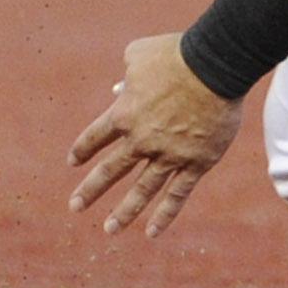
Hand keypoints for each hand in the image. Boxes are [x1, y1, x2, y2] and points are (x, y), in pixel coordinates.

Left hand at [67, 33, 240, 238]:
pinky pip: (177, 195)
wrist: (214, 66)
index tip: (73, 163)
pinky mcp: (195, 163)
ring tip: (109, 229)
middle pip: (110, 170)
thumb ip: (126, 73)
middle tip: (75, 207)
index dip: (82, 150)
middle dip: (90, 191)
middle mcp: (141, 140)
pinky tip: (151, 232)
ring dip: (124, 212)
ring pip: (141, 190)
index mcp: (124, 113)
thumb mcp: (139, 54)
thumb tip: (119, 86)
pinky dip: (164, 215)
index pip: (96, 137)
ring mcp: (168, 155)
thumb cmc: (175, 54)